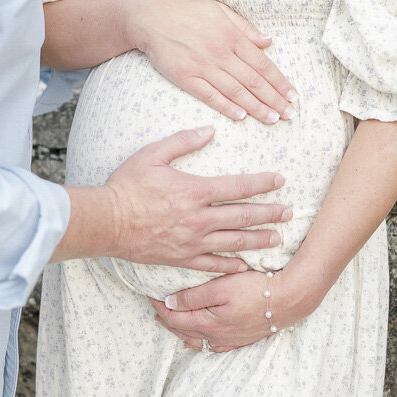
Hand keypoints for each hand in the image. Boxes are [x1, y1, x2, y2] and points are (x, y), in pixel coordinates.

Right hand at [105, 126, 291, 273]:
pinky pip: (213, 265)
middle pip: (244, 216)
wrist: (107, 221)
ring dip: (258, 240)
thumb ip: (183, 141)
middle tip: (289, 212)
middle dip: (270, 213)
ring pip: (235, 242)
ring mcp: (192, 241)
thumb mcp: (153, 154)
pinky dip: (231, 265)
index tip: (280, 180)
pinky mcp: (182, 258)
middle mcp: (199, 218)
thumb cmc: (127, 186)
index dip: (262, 183)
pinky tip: (245, 266)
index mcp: (195, 191)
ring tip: (277, 239)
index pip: (239, 187)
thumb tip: (209, 130)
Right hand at [123, 0, 297, 123]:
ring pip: (235, 91)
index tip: (293, 96)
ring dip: (256, 107)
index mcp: (232, 36)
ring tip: (272, 119)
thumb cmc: (188, 13)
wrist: (152, 18)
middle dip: (274, 99)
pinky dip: (226, 106)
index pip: (263, 64)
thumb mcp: (221, 10)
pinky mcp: (185, 77)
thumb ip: (246, 27)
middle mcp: (220, 52)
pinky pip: (209, 95)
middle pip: (253, 80)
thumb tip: (269, 41)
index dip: (280, 82)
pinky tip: (241, 116)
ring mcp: (202, 66)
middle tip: (290, 115)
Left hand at [148, 266, 321, 351]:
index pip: (175, 318)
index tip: (150, 294)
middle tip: (155, 307)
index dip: (160, 307)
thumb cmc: (255, 289)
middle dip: (167, 319)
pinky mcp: (242, 339)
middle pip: (183, 331)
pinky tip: (200, 337)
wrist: (290, 299)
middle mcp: (217, 337)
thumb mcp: (221, 288)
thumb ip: (193, 297)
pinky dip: (201, 340)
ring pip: (197, 340)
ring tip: (171, 322)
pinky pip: (214, 345)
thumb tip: (169, 303)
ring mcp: (230, 340)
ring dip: (181, 331)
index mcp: (209, 324)